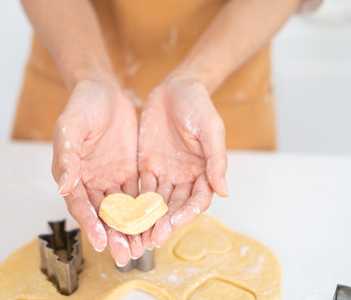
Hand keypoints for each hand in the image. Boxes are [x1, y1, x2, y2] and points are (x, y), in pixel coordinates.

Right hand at [52, 79, 143, 265]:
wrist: (104, 89)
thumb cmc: (82, 105)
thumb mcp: (71, 127)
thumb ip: (68, 157)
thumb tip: (63, 187)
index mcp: (72, 174)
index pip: (81, 205)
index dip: (90, 225)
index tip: (101, 242)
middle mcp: (91, 181)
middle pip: (103, 214)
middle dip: (114, 235)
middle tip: (125, 255)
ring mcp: (111, 177)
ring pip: (122, 209)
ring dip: (131, 228)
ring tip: (142, 247)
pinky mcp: (129, 170)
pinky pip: (138, 193)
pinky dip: (144, 209)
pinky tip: (154, 223)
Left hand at [138, 74, 228, 247]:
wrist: (176, 87)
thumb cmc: (198, 104)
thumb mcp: (211, 129)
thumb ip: (216, 159)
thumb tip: (224, 191)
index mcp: (204, 171)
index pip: (197, 200)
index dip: (188, 212)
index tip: (175, 221)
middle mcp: (185, 177)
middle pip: (176, 206)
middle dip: (165, 223)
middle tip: (152, 238)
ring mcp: (166, 173)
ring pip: (158, 202)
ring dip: (149, 220)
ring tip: (137, 235)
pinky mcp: (148, 166)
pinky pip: (142, 188)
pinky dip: (135, 203)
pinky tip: (126, 215)